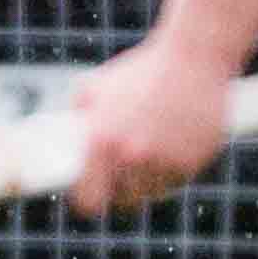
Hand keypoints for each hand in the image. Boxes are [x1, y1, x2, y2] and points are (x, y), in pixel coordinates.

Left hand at [66, 29, 239, 218]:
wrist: (191, 57)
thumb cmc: (140, 70)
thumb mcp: (95, 87)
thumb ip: (79, 120)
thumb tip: (65, 144)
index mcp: (101, 141)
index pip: (89, 201)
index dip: (90, 199)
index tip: (93, 194)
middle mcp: (131, 156)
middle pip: (124, 201)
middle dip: (123, 189)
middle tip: (126, 170)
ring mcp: (163, 162)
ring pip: (153, 191)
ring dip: (151, 178)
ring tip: (153, 147)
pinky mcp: (191, 162)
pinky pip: (177, 180)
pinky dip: (175, 168)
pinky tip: (174, 141)